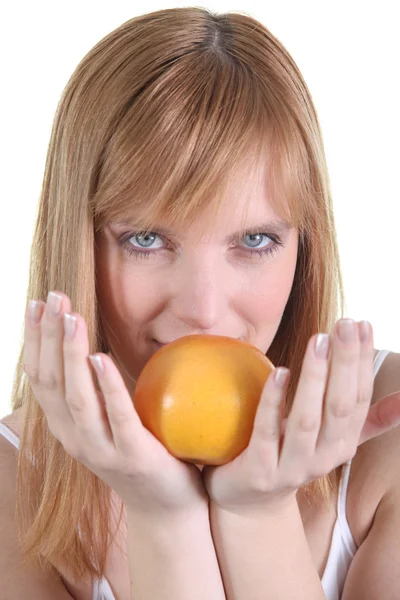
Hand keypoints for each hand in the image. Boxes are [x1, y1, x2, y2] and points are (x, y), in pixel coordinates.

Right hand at [24, 291, 207, 516]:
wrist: (165, 507)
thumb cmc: (140, 453)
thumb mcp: (109, 419)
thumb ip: (100, 388)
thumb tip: (102, 342)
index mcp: (66, 425)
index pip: (40, 377)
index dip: (34, 339)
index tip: (36, 303)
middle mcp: (74, 438)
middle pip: (52, 381)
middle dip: (48, 336)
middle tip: (52, 297)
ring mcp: (101, 450)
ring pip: (76, 397)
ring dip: (70, 354)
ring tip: (71, 318)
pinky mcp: (133, 456)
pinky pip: (117, 416)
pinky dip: (106, 385)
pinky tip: (100, 356)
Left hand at [201, 319, 399, 514]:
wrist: (250, 501)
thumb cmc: (289, 454)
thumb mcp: (331, 438)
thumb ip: (365, 419)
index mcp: (342, 444)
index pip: (359, 398)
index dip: (362, 361)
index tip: (362, 324)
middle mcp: (324, 458)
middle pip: (339, 406)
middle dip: (345, 363)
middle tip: (343, 324)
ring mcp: (292, 468)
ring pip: (307, 420)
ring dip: (315, 378)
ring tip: (318, 340)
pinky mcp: (259, 472)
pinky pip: (267, 433)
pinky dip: (274, 402)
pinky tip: (279, 372)